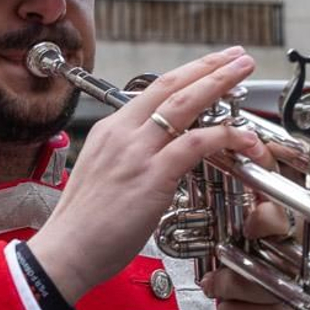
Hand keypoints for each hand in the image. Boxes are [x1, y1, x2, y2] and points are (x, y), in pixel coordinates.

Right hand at [31, 47, 264, 303]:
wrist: (65, 252)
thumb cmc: (83, 226)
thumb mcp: (102, 175)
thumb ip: (129, 158)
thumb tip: (155, 157)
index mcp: (109, 130)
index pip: (154, 90)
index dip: (187, 73)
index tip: (210, 64)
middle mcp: (122, 133)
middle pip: (172, 85)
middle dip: (209, 66)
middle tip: (237, 57)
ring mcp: (137, 152)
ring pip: (186, 104)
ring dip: (219, 85)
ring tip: (244, 75)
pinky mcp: (152, 175)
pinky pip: (196, 144)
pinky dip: (224, 135)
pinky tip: (243, 136)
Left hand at [201, 195, 309, 309]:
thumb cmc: (301, 302)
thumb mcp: (292, 262)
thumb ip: (269, 234)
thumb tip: (239, 206)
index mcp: (309, 241)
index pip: (285, 211)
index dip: (261, 212)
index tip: (245, 221)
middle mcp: (307, 262)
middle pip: (263, 237)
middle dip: (232, 248)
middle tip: (223, 255)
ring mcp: (297, 293)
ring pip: (238, 275)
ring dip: (221, 285)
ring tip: (221, 288)